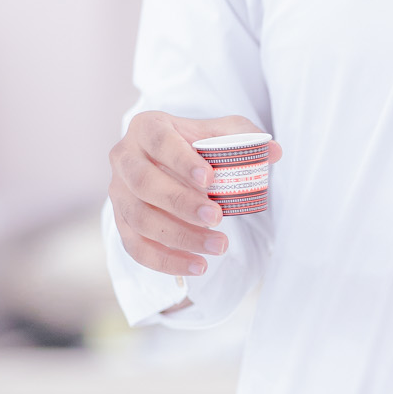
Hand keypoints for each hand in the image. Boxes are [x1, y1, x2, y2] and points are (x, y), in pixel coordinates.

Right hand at [108, 112, 281, 276]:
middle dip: (180, 203)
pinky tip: (198, 266)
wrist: (170, 161)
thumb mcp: (221, 132)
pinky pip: (136, 247)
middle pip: (143, 183)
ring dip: (179, 237)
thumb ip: (246, 138)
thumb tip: (273, 151)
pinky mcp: (121, 222)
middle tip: (217, 217)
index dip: (182, 161)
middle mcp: (124, 158)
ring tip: (218, 245)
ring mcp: (118, 193)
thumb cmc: (197, 144)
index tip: (210, 179)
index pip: (159, 141)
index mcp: (146, 128)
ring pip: (139, 219)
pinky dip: (165, 261)